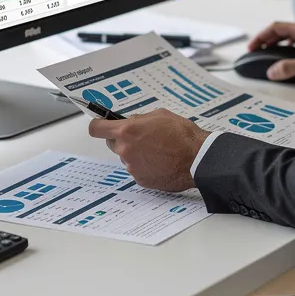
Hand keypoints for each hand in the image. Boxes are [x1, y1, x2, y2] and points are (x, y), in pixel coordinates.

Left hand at [88, 109, 209, 191]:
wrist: (197, 158)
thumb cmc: (182, 134)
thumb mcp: (159, 115)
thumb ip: (139, 119)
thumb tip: (131, 121)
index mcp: (127, 131)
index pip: (96, 129)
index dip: (98, 126)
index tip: (100, 125)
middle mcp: (125, 150)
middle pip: (112, 144)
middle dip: (122, 139)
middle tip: (140, 137)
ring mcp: (132, 167)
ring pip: (126, 157)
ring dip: (136, 153)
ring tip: (157, 150)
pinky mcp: (141, 180)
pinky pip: (137, 170)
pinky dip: (145, 166)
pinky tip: (160, 161)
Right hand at [247, 22, 294, 81]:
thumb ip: (287, 68)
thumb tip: (271, 71)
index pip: (276, 28)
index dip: (262, 36)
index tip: (253, 46)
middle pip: (281, 32)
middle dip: (267, 40)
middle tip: (257, 50)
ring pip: (290, 38)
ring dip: (277, 45)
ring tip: (269, 54)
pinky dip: (288, 50)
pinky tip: (288, 60)